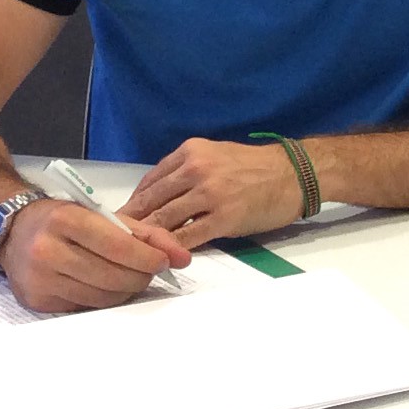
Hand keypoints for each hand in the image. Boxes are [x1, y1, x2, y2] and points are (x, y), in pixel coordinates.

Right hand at [0, 199, 191, 312]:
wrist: (13, 231)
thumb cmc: (62, 218)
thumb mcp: (99, 213)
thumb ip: (142, 232)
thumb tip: (180, 257)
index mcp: (66, 221)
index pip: (118, 246)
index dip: (148, 257)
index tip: (166, 261)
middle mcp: (48, 251)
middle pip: (113, 276)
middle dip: (141, 276)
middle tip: (151, 270)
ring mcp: (40, 280)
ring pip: (102, 298)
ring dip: (126, 290)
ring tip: (131, 277)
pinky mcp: (37, 302)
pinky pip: (84, 307)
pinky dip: (104, 299)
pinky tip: (106, 286)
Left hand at [120, 137, 302, 246]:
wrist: (294, 173)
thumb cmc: (256, 167)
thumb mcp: (216, 156)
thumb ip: (187, 174)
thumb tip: (158, 200)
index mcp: (191, 152)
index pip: (150, 181)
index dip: (132, 204)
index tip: (119, 221)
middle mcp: (196, 168)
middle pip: (151, 200)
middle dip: (131, 223)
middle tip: (114, 242)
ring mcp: (210, 193)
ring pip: (164, 219)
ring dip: (147, 238)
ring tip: (133, 253)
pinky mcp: (224, 217)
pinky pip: (188, 236)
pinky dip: (172, 248)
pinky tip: (164, 257)